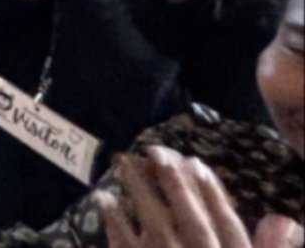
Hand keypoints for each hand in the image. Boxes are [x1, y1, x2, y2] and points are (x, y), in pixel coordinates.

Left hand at [99, 148, 295, 247]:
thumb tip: (283, 219)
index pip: (226, 224)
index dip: (211, 191)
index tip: (195, 162)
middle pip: (187, 217)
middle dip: (172, 181)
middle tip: (155, 149)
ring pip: (153, 225)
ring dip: (138, 190)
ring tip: (123, 161)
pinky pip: (123, 246)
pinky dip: (113, 222)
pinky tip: (105, 197)